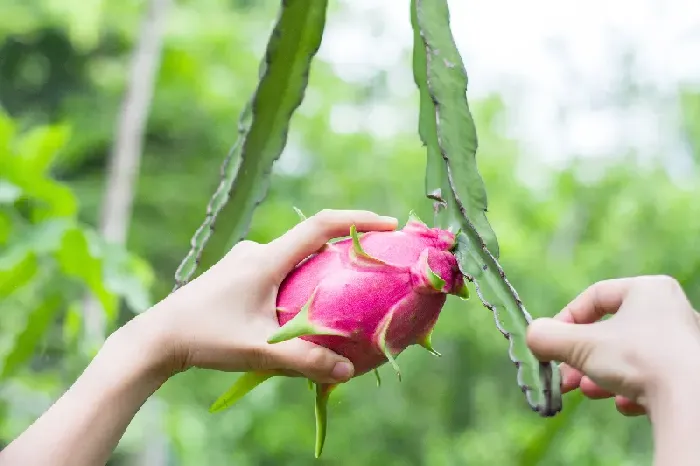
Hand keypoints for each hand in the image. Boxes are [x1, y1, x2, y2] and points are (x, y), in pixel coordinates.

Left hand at [135, 209, 397, 384]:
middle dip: (345, 244)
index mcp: (265, 260)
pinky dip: (300, 276)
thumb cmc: (206, 339)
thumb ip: (304, 360)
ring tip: (344, 286)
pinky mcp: (236, 272)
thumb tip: (347, 370)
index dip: (357, 220)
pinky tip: (303, 303)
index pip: (320, 226)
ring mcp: (244, 260)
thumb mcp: (258, 351)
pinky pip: (279, 266)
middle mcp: (256, 251)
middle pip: (310, 239)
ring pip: (293, 254)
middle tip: (374, 260)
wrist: (158, 336)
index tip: (388, 224)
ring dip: (320, 264)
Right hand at [526, 275, 699, 415]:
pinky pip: (650, 376)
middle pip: (609, 331)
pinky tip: (623, 403)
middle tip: (563, 375)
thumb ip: (549, 337)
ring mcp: (682, 343)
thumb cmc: (639, 360)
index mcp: (648, 290)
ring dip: (600, 374)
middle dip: (580, 356)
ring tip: (586, 391)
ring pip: (627, 356)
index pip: (595, 297)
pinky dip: (630, 388)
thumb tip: (530, 335)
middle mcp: (670, 310)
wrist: (691, 401)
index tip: (551, 341)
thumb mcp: (581, 345)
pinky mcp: (688, 372)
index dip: (566, 319)